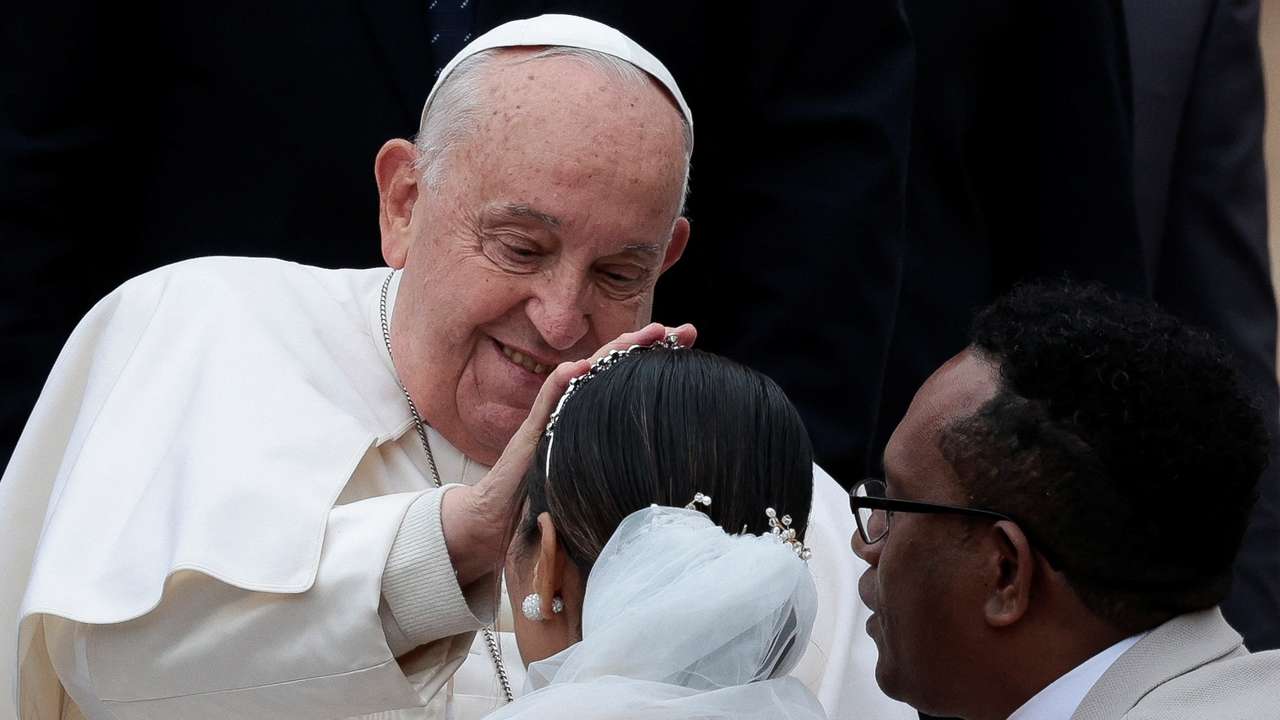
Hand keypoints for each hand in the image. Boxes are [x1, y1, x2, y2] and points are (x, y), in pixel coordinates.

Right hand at [440, 322, 696, 585]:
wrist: (498, 525)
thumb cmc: (548, 509)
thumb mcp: (598, 483)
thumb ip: (625, 472)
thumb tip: (677, 475)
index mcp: (593, 419)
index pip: (629, 379)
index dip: (658, 360)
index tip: (691, 340)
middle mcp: (573, 411)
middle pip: (612, 368)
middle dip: (646, 344)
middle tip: (682, 329)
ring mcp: (550, 421)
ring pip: (582, 375)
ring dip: (611, 352)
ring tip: (642, 335)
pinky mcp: (527, 438)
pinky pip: (543, 405)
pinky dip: (560, 383)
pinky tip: (578, 368)